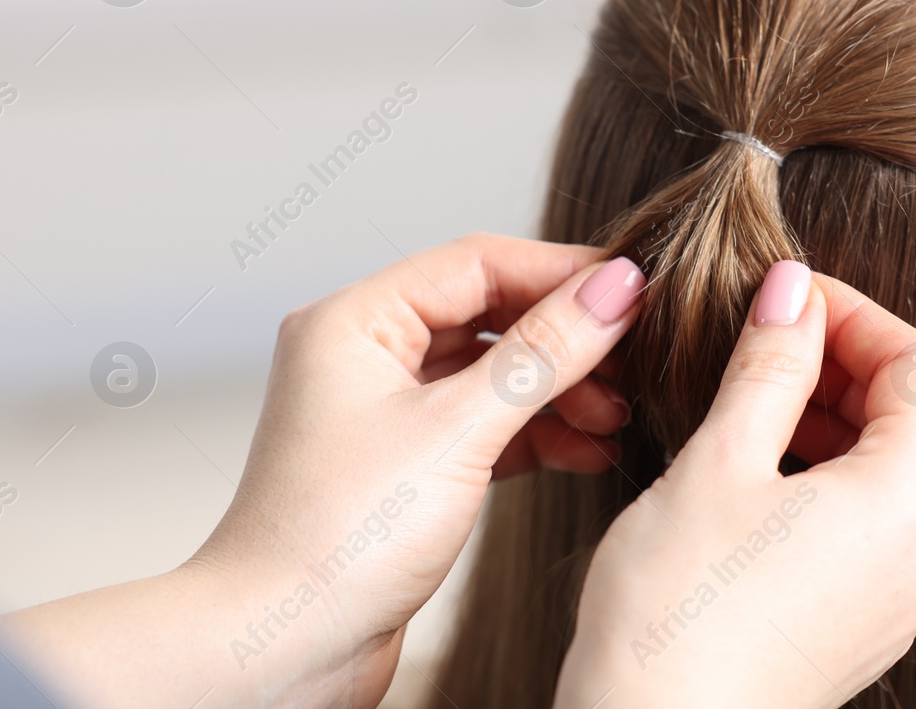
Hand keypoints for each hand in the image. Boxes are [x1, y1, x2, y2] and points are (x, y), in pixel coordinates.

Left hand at [0, 234, 646, 708]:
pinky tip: (587, 451)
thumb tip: (616, 288)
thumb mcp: (460, 432)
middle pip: (490, 315)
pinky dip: (537, 433)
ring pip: (493, 373)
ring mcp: (384, 412)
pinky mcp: (405, 466)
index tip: (635, 287)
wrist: (280, 651)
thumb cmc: (341, 538)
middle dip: (566, 339)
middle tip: (635, 358)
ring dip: (559, 389)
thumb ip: (545, 353)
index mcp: (355, 321)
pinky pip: (486, 424)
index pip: (477, 263)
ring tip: (617, 415)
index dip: (562, 272)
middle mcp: (364, 354)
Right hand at [554, 261, 915, 708]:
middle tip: (783, 340)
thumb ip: (769, 367)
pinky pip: (882, 525)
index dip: (857, 316)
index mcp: (905, 503)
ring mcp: (901, 598)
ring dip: (849, 418)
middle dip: (859, 364)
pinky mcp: (866, 626)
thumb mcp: (719, 463)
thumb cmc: (676, 617)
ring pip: (906, 472)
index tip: (791, 297)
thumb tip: (794, 294)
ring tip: (767, 397)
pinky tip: (768, 468)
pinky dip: (841, 474)